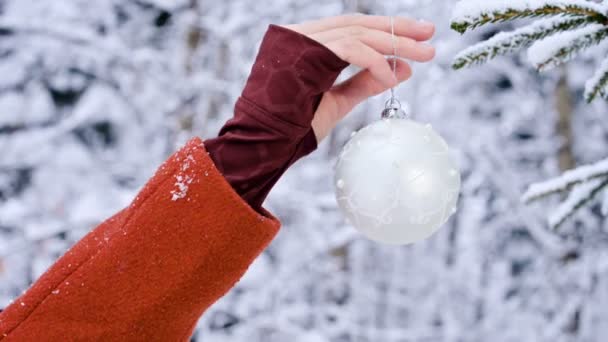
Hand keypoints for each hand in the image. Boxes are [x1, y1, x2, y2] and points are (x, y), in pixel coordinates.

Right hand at [284, 15, 435, 141]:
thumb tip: (405, 68)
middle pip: (358, 24)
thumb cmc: (296, 126)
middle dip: (397, 30)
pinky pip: (351, 49)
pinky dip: (375, 61)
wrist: (267, 144)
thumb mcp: (340, 100)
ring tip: (424, 52)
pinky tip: (391, 76)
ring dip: (395, 42)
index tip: (417, 38)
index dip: (387, 30)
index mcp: (309, 44)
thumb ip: (367, 82)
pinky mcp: (304, 50)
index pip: (353, 28)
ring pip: (357, 32)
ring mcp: (301, 39)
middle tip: (430, 34)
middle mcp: (303, 34)